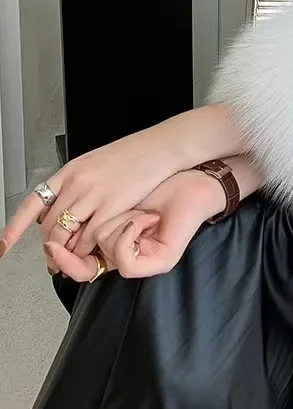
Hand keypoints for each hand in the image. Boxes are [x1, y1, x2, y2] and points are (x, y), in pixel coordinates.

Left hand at [0, 105, 239, 262]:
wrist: (160, 148)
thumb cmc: (133, 156)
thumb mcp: (94, 164)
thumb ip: (74, 185)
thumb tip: (58, 205)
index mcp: (69, 172)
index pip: (32, 205)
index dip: (13, 229)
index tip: (1, 247)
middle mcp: (76, 183)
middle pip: (49, 227)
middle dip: (51, 248)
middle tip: (55, 260)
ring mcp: (93, 194)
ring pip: (66, 235)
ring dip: (67, 253)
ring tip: (74, 260)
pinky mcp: (112, 205)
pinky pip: (89, 237)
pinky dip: (87, 249)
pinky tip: (93, 251)